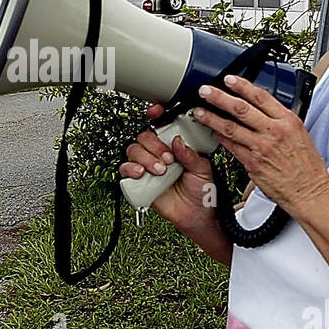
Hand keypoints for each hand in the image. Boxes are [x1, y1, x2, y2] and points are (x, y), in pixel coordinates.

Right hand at [119, 104, 218, 238]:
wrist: (196, 215)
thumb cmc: (201, 190)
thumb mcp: (202, 169)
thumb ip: (190, 154)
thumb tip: (177, 141)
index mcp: (175, 145)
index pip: (161, 124)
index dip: (156, 115)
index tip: (157, 112)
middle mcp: (159, 153)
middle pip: (144, 136)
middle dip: (154, 145)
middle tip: (167, 158)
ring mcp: (147, 165)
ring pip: (134, 150)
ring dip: (145, 157)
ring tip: (160, 170)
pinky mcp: (138, 180)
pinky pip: (125, 169)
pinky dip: (130, 168)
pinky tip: (142, 173)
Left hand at [190, 75, 328, 216]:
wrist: (310, 191)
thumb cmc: (307, 167)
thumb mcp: (301, 134)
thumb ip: (282, 121)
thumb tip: (265, 111)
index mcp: (288, 120)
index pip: (261, 96)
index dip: (242, 86)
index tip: (229, 79)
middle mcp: (274, 131)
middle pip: (241, 108)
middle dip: (220, 97)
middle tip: (206, 91)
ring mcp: (262, 147)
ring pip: (230, 127)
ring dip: (212, 118)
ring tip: (199, 111)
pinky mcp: (252, 163)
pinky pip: (232, 147)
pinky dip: (221, 138)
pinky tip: (212, 133)